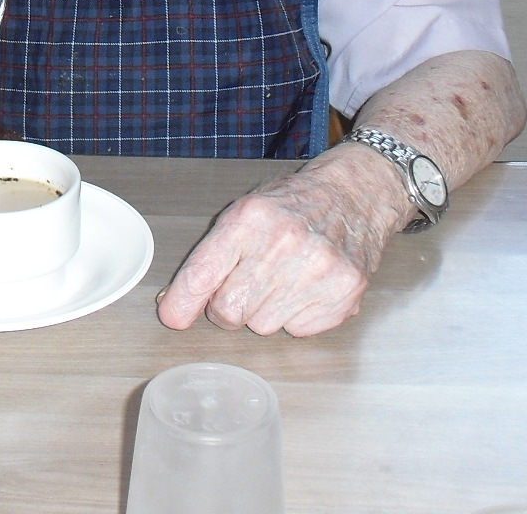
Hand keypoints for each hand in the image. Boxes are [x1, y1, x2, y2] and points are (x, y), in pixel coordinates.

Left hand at [155, 155, 398, 336]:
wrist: (354, 195)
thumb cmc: (292, 205)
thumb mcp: (244, 212)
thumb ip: (210, 255)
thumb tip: (176, 305)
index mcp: (251, 218)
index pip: (204, 273)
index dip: (182, 302)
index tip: (172, 317)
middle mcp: (284, 243)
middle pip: (230, 311)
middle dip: (227, 307)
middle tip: (242, 287)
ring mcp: (318, 270)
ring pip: (263, 327)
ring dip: (264, 311)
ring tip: (281, 280)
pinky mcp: (345, 292)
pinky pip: (298, 331)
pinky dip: (296, 316)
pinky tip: (305, 287)